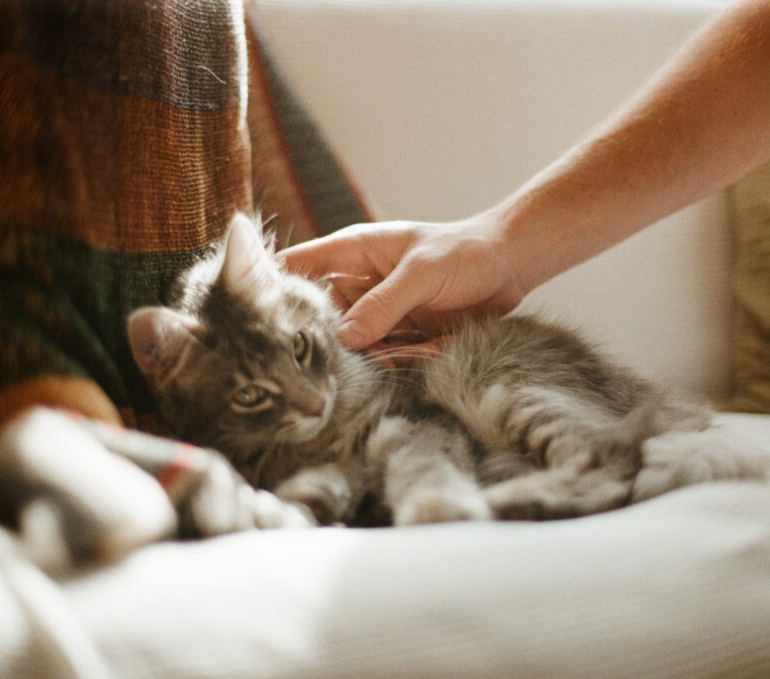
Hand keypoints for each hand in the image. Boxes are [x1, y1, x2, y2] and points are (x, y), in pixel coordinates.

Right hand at [281, 217, 526, 351]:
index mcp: (354, 252)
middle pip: (321, 315)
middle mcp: (360, 284)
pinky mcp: (402, 336)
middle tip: (319, 366)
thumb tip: (346, 338)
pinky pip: (386, 357)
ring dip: (364, 359)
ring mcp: (380, 313)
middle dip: (322, 340)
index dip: (274, 287)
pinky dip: (398, 363)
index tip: (258, 317)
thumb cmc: (465, 252)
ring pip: (352, 344)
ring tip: (376, 368)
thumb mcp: (422, 273)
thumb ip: (385, 304)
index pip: (299, 265)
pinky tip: (419, 357)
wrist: (511, 266)